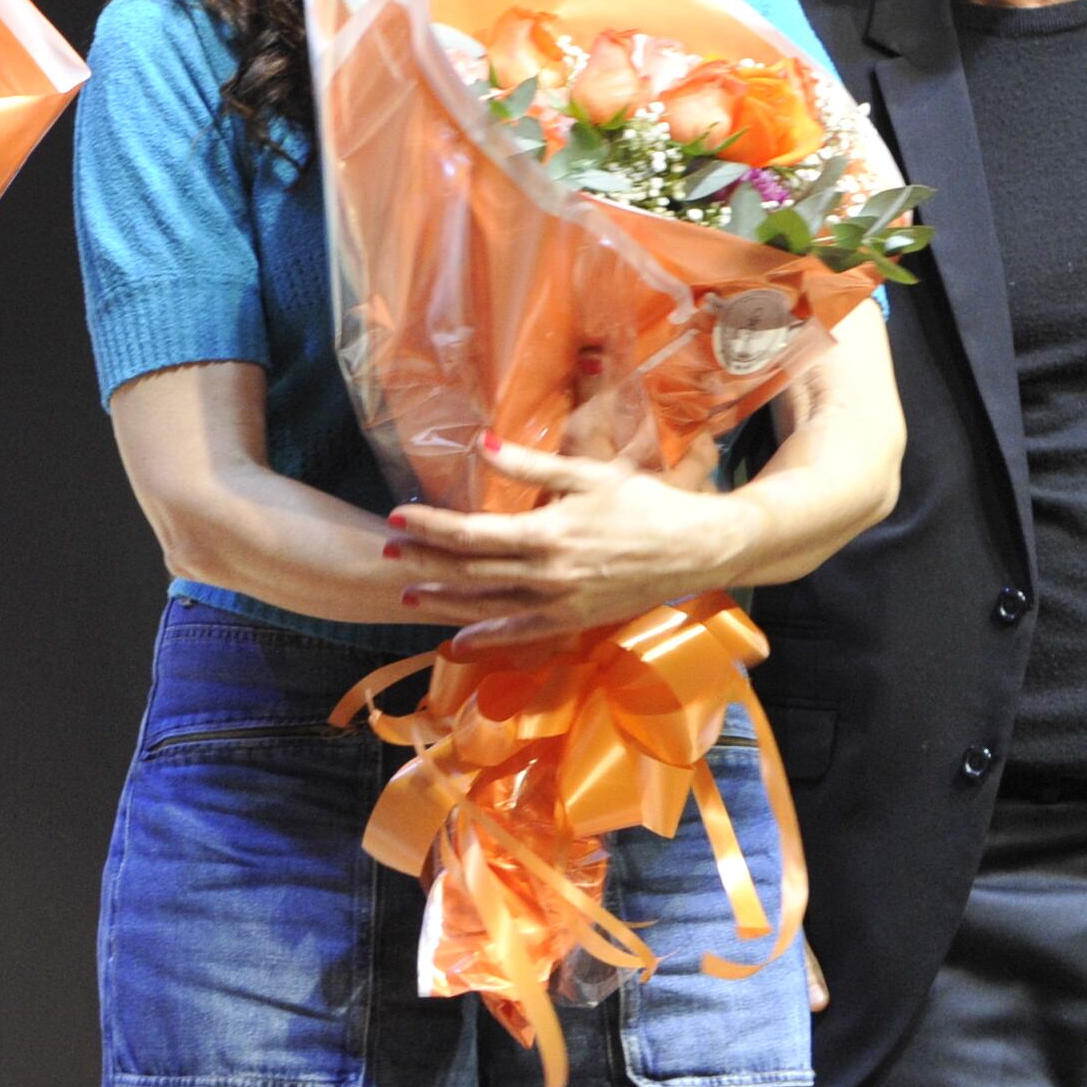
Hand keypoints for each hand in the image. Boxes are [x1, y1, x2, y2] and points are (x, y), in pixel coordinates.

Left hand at [385, 441, 768, 647]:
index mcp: (548, 533)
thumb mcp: (590, 475)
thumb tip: (482, 445)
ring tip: (408, 592)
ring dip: (445, 599)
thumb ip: (531, 467)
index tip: (397, 516)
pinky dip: (486, 638)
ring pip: (488, 605)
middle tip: (387, 549)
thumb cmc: (646, 503)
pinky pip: (522, 632)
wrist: (699, 548)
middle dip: (425, 560)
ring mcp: (561, 602)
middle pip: (471, 570)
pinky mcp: (575, 620)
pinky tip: (456, 641)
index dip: (430, 526)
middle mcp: (548, 574)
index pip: (472, 533)